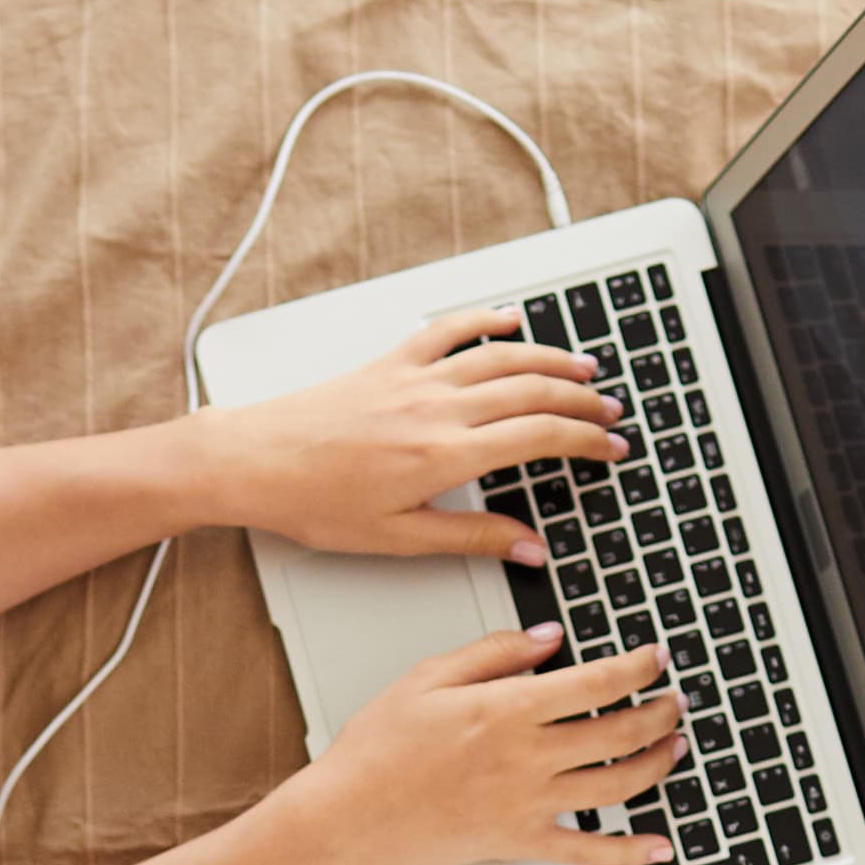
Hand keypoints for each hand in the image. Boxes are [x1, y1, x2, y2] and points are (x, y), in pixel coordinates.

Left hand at [203, 313, 629, 563]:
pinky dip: (484, 319)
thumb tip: (528, 548)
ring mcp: (414, 378)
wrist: (252, 460)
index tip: (612, 448)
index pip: (539, 437)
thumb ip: (472, 536)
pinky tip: (508, 317)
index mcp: (446, 453)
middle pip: (532, 390)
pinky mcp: (389, 363)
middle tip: (613, 411)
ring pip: (501, 355)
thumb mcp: (399, 537)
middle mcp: (437, 406)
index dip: (586, 440)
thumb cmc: (313, 501)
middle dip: (582, 400)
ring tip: (584, 368)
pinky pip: (447, 331)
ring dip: (550, 358)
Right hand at [293, 626, 685, 864]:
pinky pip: (587, 851)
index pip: (596, 682)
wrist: (346, 817)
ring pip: (617, 785)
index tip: (657, 658)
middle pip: (619, 732)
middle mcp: (528, 758)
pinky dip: (629, 852)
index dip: (638, 667)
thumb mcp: (427, 677)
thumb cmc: (376, 749)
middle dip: (659, 712)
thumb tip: (548, 640)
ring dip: (657, 764)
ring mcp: (528, 804)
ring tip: (675, 746)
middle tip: (675, 700)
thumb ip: (494, 652)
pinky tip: (658, 848)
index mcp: (508, 709)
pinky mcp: (519, 842)